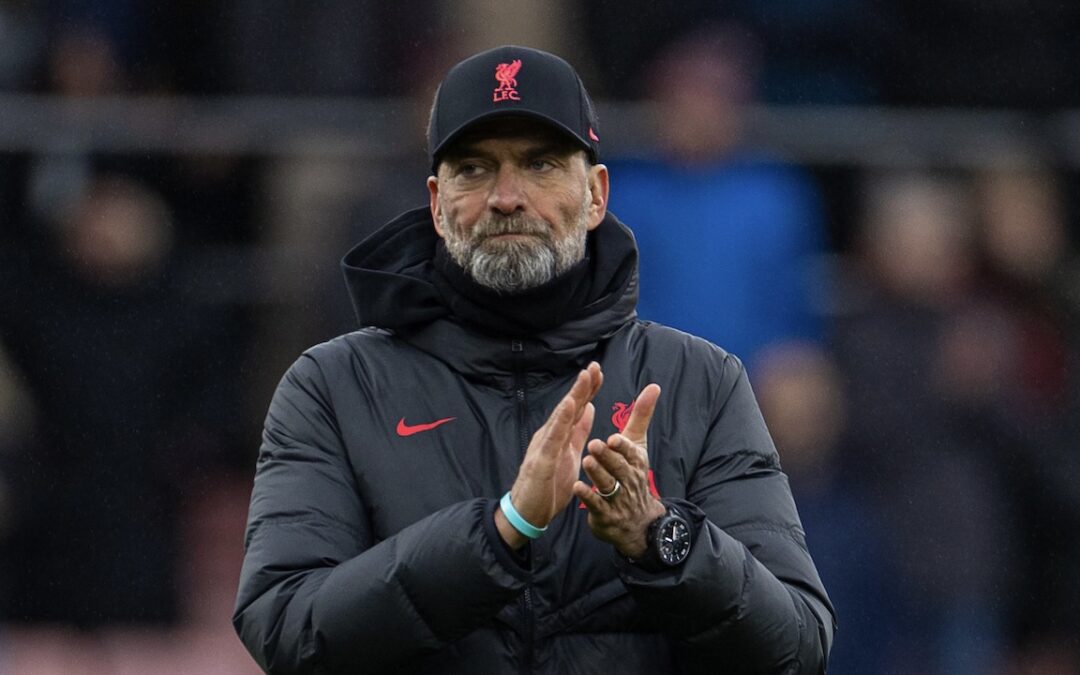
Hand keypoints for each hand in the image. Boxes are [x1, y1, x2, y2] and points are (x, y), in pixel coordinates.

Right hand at [496, 362, 601, 548]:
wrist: (528, 513)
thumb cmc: (548, 486)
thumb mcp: (570, 455)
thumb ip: (578, 432)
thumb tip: (589, 408)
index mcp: (558, 435)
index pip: (575, 409)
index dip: (587, 390)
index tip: (599, 372)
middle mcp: (549, 436)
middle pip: (568, 407)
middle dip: (581, 386)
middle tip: (594, 366)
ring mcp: (543, 446)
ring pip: (560, 417)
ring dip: (573, 396)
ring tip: (584, 378)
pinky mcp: (540, 460)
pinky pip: (553, 438)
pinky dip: (562, 420)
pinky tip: (569, 405)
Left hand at [572, 383, 665, 558]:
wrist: (637, 521)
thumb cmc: (633, 474)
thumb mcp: (638, 446)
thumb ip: (642, 416)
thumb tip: (654, 386)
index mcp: (636, 462)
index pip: (631, 453)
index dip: (623, 447)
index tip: (613, 438)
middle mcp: (629, 480)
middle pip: (619, 468)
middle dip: (607, 457)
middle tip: (593, 445)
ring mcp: (618, 499)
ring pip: (607, 485)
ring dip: (597, 474)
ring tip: (586, 461)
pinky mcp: (605, 514)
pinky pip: (596, 506)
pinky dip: (587, 497)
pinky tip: (577, 487)